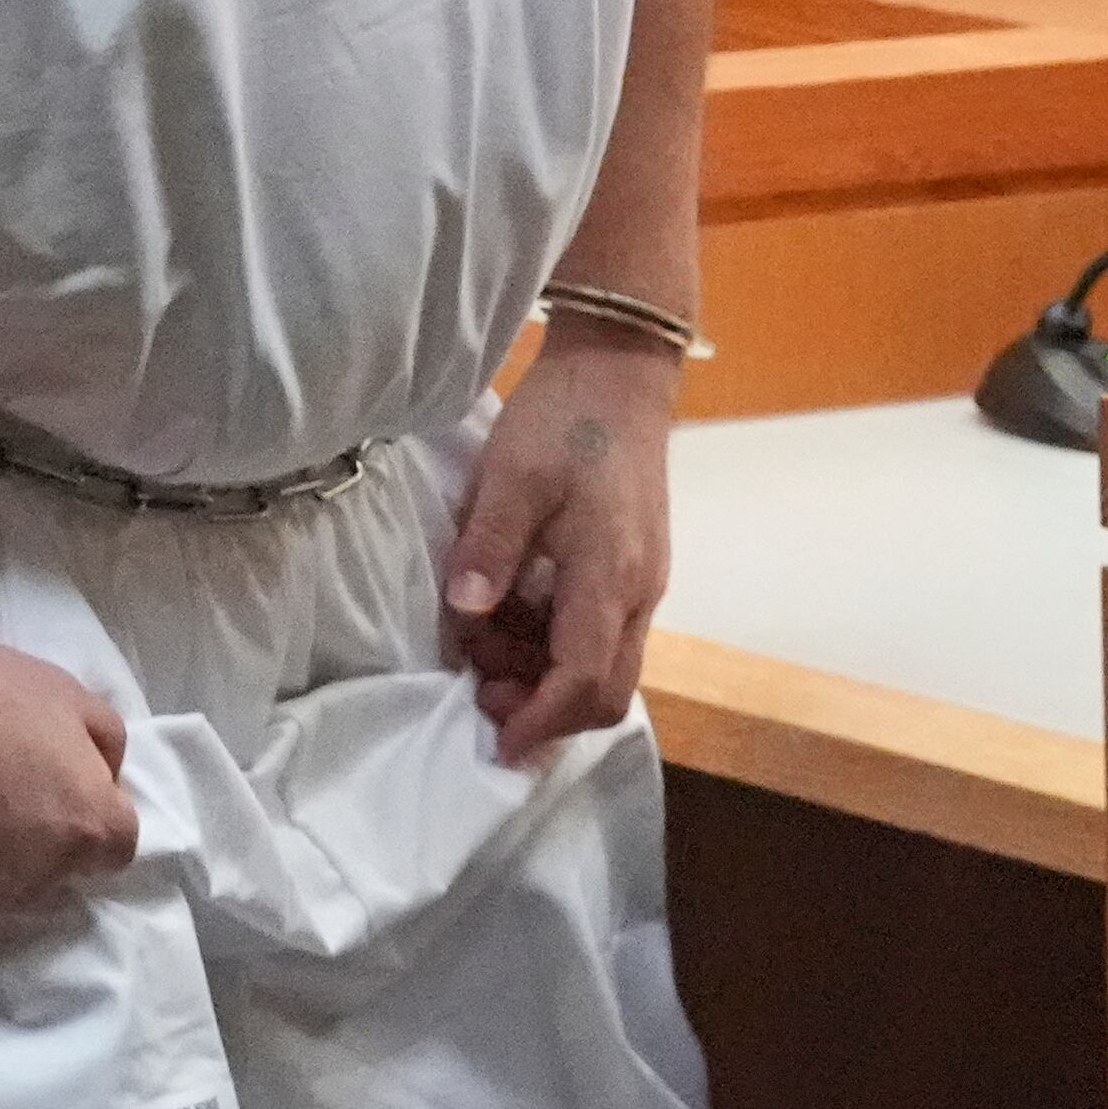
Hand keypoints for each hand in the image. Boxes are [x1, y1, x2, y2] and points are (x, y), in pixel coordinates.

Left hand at [443, 320, 681, 763]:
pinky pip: (599, 633)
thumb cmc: (566, 417)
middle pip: (604, 689)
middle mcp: (638, 592)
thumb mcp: (513, 474)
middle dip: (542, 708)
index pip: (585, 681)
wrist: (620, 369)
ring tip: (482, 640)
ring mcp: (641, 582)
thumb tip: (466, 613)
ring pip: (604, 664)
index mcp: (611, 576)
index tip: (494, 740)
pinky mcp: (632, 568)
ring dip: (544, 674)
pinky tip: (509, 614)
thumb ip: (489, 546)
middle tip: (477, 685)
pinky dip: (554, 645)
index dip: (539, 721)